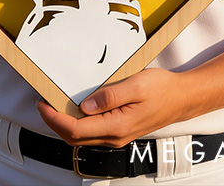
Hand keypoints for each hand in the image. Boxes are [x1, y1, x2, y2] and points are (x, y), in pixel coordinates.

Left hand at [37, 68, 188, 147]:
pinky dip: (77, 123)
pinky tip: (74, 109)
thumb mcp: (136, 85)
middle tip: (42, 104)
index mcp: (117, 126)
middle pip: (75, 138)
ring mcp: (117, 136)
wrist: (181, 98)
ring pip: (83, 137)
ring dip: (65, 124)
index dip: (55, 119)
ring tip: (53, 105)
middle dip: (55, 123)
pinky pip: (92, 132)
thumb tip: (84, 106)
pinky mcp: (120, 130)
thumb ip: (110, 96)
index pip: (77, 129)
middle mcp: (115, 136)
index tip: (43, 105)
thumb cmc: (161, 89)